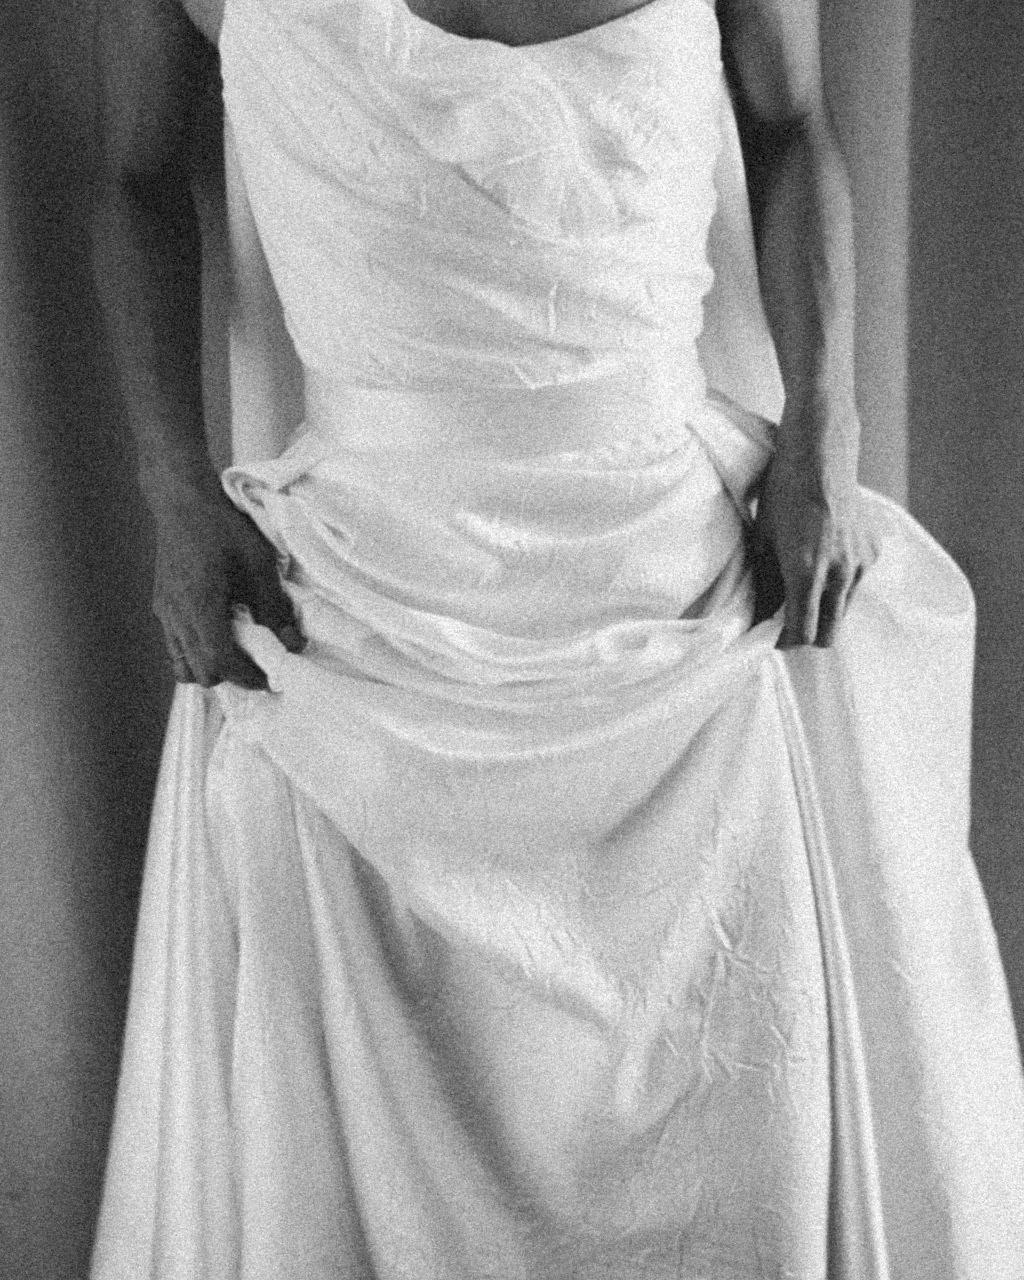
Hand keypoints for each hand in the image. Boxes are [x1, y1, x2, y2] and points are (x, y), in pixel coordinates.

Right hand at [151, 479, 305, 689]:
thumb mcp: (258, 562)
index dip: (247, 678)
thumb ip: (274, 606)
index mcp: (199, 605)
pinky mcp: (162, 606)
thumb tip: (293, 643)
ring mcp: (165, 612)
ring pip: (182, 665)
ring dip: (211, 668)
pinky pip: (175, 646)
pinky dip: (197, 653)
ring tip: (239, 655)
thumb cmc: (221, 525)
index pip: (220, 662)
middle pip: (200, 673)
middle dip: (232, 677)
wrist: (181, 499)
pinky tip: (220, 636)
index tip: (270, 679)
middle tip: (260, 668)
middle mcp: (175, 615)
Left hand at [748, 406, 876, 648]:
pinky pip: (856, 583)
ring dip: (824, 610)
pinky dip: (839, 583)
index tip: (772, 638)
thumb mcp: (763, 540)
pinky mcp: (872, 551)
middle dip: (807, 634)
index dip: (785, 642)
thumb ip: (763, 585)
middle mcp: (839, 573)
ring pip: (843, 610)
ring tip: (802, 587)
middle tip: (786, 621)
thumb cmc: (783, 494)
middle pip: (829, 633)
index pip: (803, 633)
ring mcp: (860, 563)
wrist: (821, 455)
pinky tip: (824, 558)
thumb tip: (757, 618)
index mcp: (807, 572)